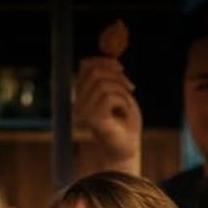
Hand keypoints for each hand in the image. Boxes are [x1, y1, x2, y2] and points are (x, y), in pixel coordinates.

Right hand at [74, 56, 142, 172]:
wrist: (126, 149)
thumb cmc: (124, 123)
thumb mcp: (119, 93)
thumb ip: (111, 77)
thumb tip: (112, 58)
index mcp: (81, 95)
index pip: (85, 66)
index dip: (104, 61)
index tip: (121, 69)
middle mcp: (78, 104)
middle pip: (95, 72)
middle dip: (117, 76)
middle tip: (130, 88)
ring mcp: (83, 113)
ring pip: (103, 84)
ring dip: (122, 91)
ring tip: (126, 105)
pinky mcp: (93, 121)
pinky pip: (110, 97)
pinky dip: (123, 102)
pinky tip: (124, 113)